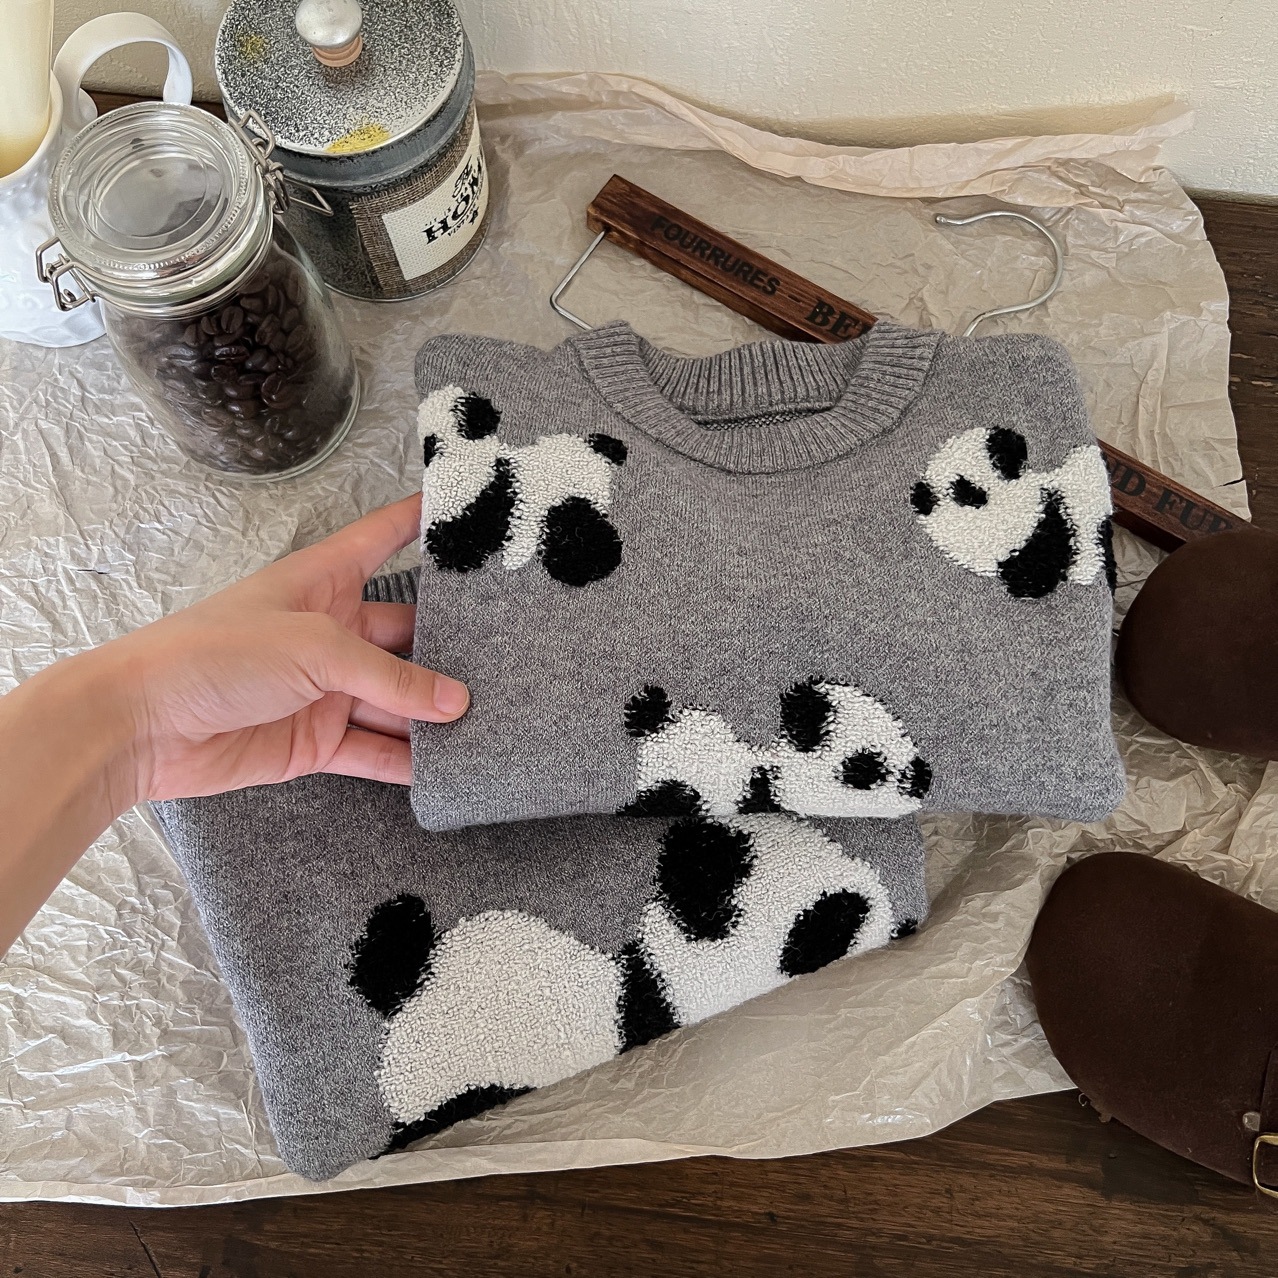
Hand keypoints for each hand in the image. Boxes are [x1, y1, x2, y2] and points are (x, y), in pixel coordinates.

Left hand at [85, 492, 466, 800]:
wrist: (144, 725)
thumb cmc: (215, 654)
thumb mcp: (315, 649)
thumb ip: (390, 679)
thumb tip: (455, 704)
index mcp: (323, 582)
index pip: (383, 539)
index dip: (420, 520)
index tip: (468, 508)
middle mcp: (330, 632)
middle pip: (406, 635)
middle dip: (450, 647)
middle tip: (510, 653)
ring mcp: (324, 690)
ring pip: (396, 700)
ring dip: (435, 714)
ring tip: (494, 719)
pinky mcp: (315, 741)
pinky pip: (374, 750)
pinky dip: (407, 761)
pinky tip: (450, 767)